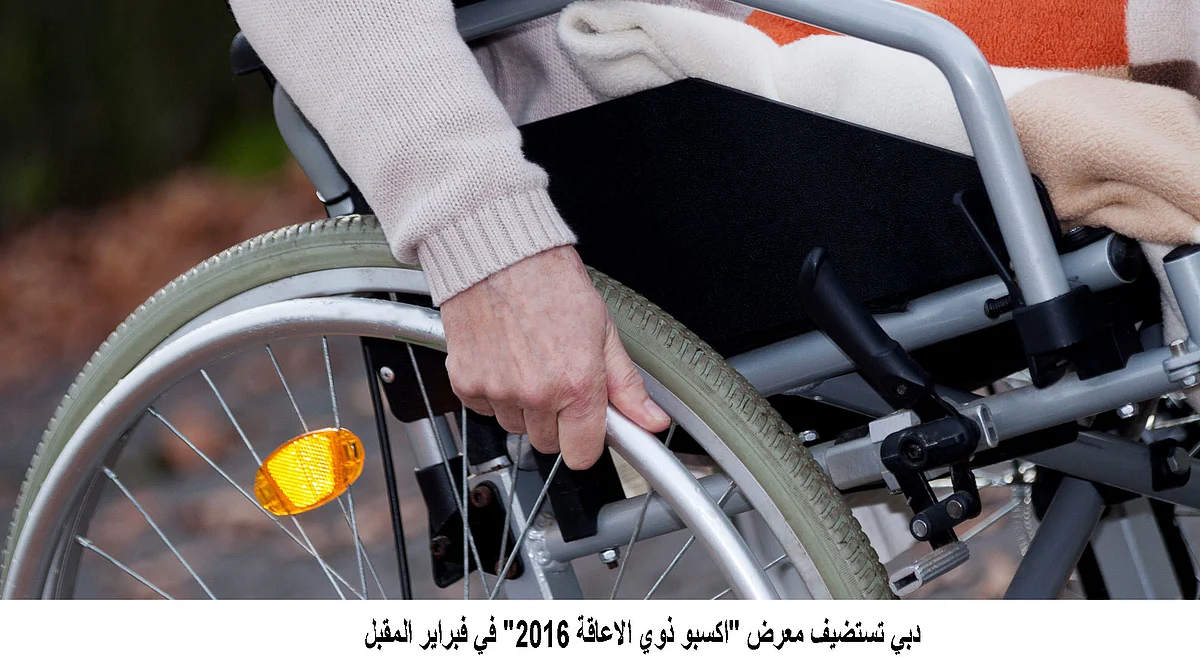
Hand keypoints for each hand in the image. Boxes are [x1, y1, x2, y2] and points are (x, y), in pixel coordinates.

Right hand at [440, 246, 671, 468]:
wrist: (500, 255)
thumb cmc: (551, 284)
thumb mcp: (603, 331)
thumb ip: (627, 385)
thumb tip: (651, 420)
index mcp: (577, 383)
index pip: (583, 454)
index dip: (587, 441)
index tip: (586, 426)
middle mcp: (537, 392)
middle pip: (548, 443)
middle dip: (556, 420)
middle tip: (556, 379)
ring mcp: (498, 389)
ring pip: (515, 427)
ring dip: (523, 406)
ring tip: (528, 362)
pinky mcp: (467, 382)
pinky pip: (484, 409)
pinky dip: (494, 392)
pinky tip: (503, 359)